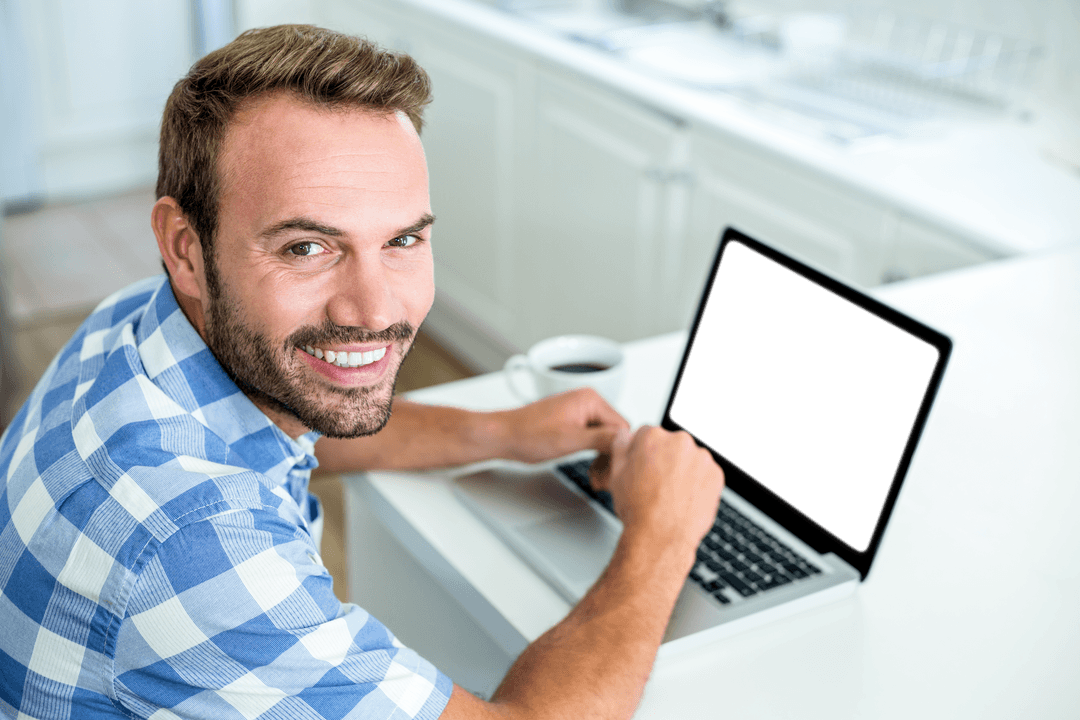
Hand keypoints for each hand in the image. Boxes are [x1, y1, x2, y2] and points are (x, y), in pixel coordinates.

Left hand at [492, 388, 629, 463]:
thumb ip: (602, 439)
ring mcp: (580, 411)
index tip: (612, 470)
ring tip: (595, 475)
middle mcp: (587, 401)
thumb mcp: (571, 440)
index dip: (619, 451)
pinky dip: (593, 452)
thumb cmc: (529, 435)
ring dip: (602, 456)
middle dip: (611, 455)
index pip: (622, 427)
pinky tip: (589, 466)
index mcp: (590, 399)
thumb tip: (627, 440)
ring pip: (606, 437)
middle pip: (616, 432)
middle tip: (601, 476)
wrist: (504, 436)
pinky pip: (594, 437)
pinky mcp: (573, 421)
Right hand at [594, 426, 724, 561]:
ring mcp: (701, 457)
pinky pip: (706, 475)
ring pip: (691, 460)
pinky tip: (685, 499)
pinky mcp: (716, 474)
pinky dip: (699, 484)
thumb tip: (625, 435)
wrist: (660, 536)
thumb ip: (620, 447)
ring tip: (672, 496)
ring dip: (684, 472)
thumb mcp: (616, 474)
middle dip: (666, 461)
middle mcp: (679, 441)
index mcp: (653, 436)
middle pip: (672, 446)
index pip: (648, 436)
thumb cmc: (638, 509)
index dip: (645, 456)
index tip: (645, 470)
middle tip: (657, 486)